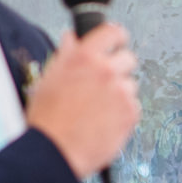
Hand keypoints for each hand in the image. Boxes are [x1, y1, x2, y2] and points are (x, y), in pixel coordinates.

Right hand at [26, 22, 140, 179]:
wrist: (54, 151)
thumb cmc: (47, 118)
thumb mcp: (49, 78)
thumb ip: (66, 55)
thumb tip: (72, 38)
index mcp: (84, 56)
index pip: (112, 31)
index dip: (116, 37)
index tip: (118, 43)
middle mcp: (105, 70)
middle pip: (128, 58)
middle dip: (119, 68)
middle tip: (104, 84)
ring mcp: (121, 91)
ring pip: (131, 85)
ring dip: (120, 93)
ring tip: (98, 109)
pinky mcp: (131, 113)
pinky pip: (134, 107)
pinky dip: (123, 113)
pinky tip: (104, 121)